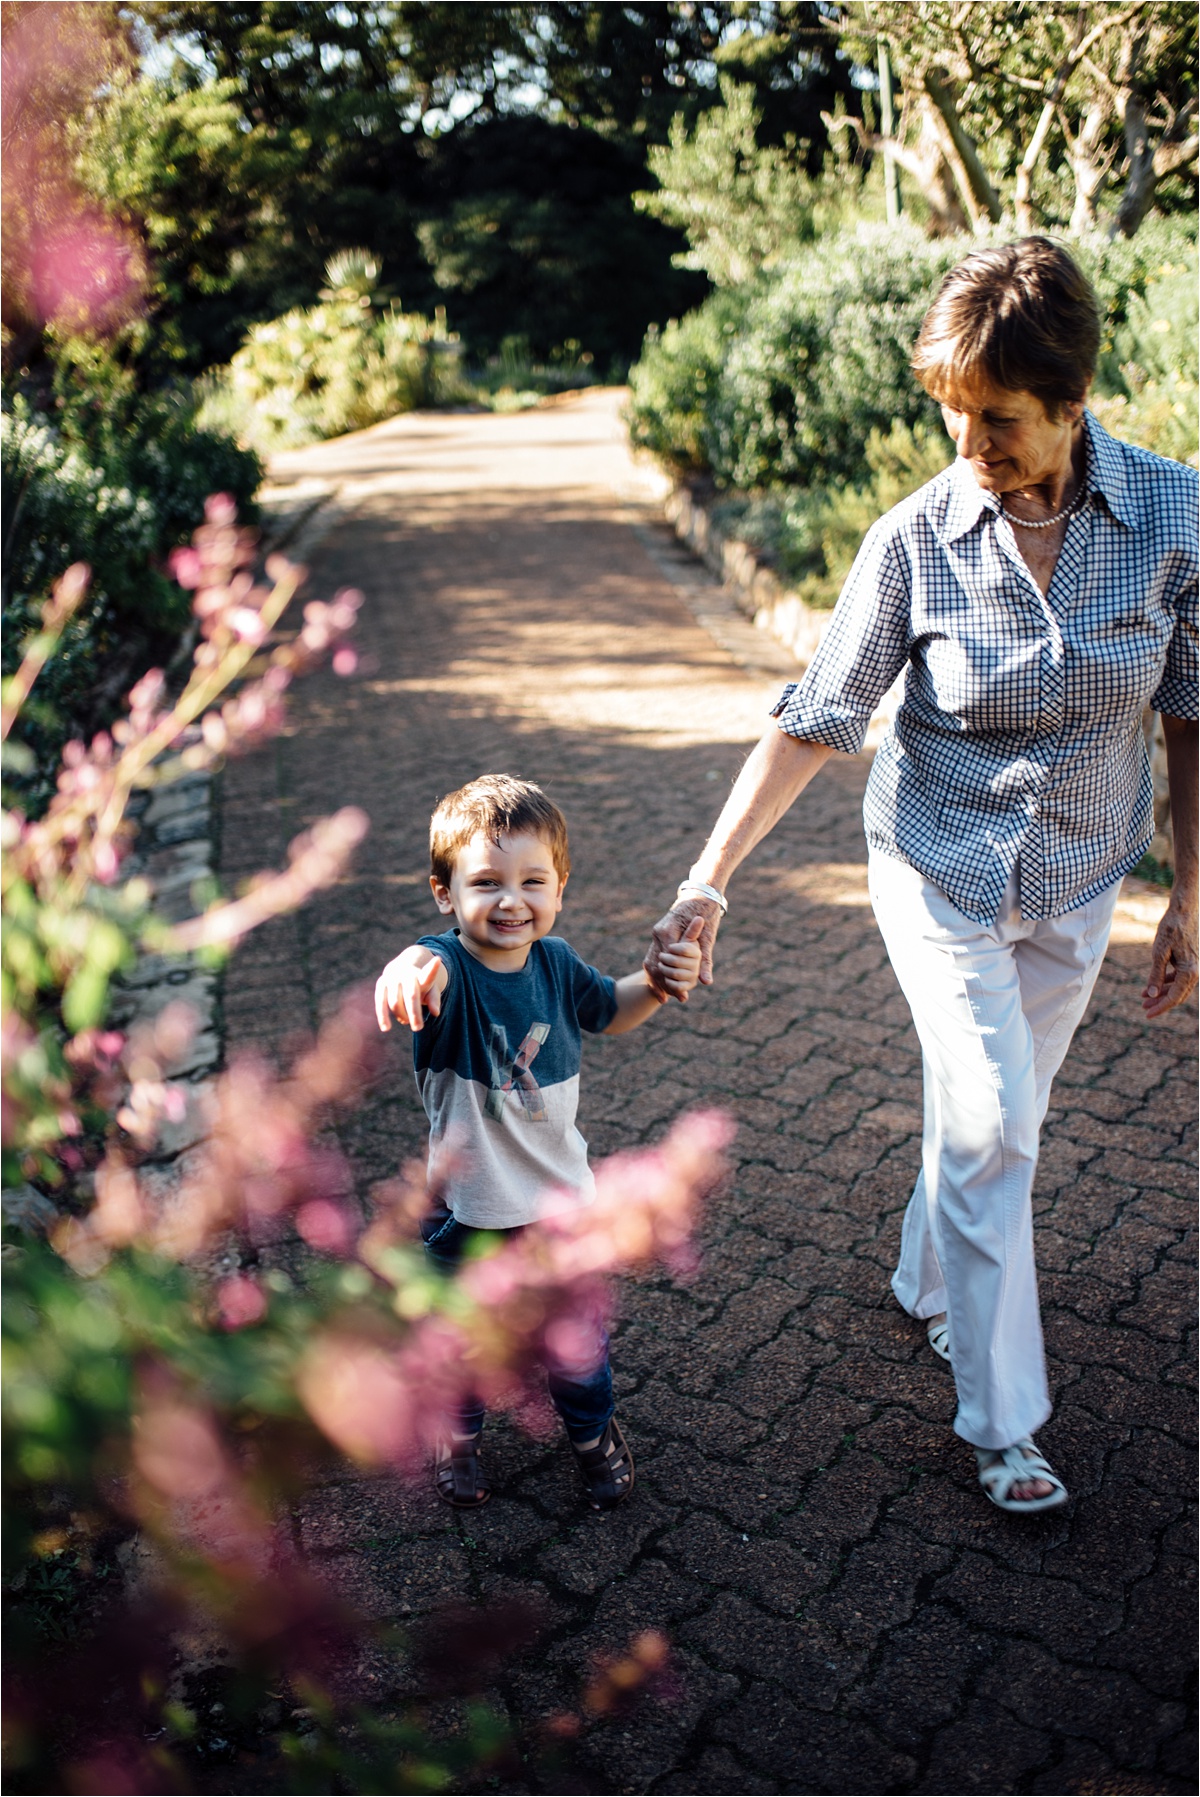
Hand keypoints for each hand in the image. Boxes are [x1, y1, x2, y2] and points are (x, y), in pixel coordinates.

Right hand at [375, 951, 443, 1031]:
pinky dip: (383, 1016)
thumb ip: (434, 999)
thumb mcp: (430, 989)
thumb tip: (436, 1013)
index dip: (433, 968)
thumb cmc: (419, 984)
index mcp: (421, 974)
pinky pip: (380, 1002)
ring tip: (407, 1022)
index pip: (428, 973)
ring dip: (402, 1016)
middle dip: (414, 1013)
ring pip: (395, 1002)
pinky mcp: (381, 984)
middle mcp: (406, 974)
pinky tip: (385, 1028)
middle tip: (418, 1028)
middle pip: (411, 995)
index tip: (437, 961)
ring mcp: (392, 978)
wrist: (402, 969)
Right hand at [644, 897, 721, 1000]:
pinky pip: (652, 957)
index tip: (681, 996)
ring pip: (650, 962)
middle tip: (673, 1000)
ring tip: (665, 998)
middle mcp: (658, 933)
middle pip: (655, 965)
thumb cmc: (706, 913)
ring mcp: (656, 933)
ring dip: (656, 981)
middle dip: (663, 985)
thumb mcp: (708, 938)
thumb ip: (705, 961)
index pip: (667, 963)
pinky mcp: (658, 935)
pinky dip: (654, 972)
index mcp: (667, 932)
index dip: (672, 982)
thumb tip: (706, 982)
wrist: (700, 893)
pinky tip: (659, 986)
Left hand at [1142, 892, 1198, 1018]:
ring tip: (1144, 998)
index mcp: (1190, 972)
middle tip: (1143, 1008)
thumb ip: (1156, 975)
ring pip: (1178, 987)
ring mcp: (1194, 966)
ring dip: (1162, 993)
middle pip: (1178, 995)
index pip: (1174, 997)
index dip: (1160, 1007)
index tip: (1147, 1014)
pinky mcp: (1190, 961)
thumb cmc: (1171, 929)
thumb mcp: (1159, 952)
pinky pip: (1179, 977)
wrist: (1184, 910)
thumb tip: (1152, 995)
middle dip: (1161, 1003)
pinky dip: (1167, 982)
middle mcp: (1195, 972)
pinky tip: (1153, 985)